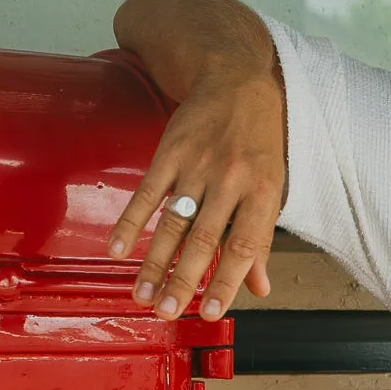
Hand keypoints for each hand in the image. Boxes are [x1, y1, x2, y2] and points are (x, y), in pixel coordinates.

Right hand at [108, 0, 285, 321]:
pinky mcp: (169, 152)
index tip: (211, 312)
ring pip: (174, 222)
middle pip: (204, 239)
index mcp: (263, 192)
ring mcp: (198, 165)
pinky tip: (116, 249)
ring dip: (155, 262)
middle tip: (167, 312)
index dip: (228, 281)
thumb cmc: (260, 139)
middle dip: (184, 280)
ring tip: (142, 295)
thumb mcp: (274, 185)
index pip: (245, 245)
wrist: (235, 77)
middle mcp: (230, 181)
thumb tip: (259, 287)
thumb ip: (262, 239)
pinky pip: (147, 193)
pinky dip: (131, 222)